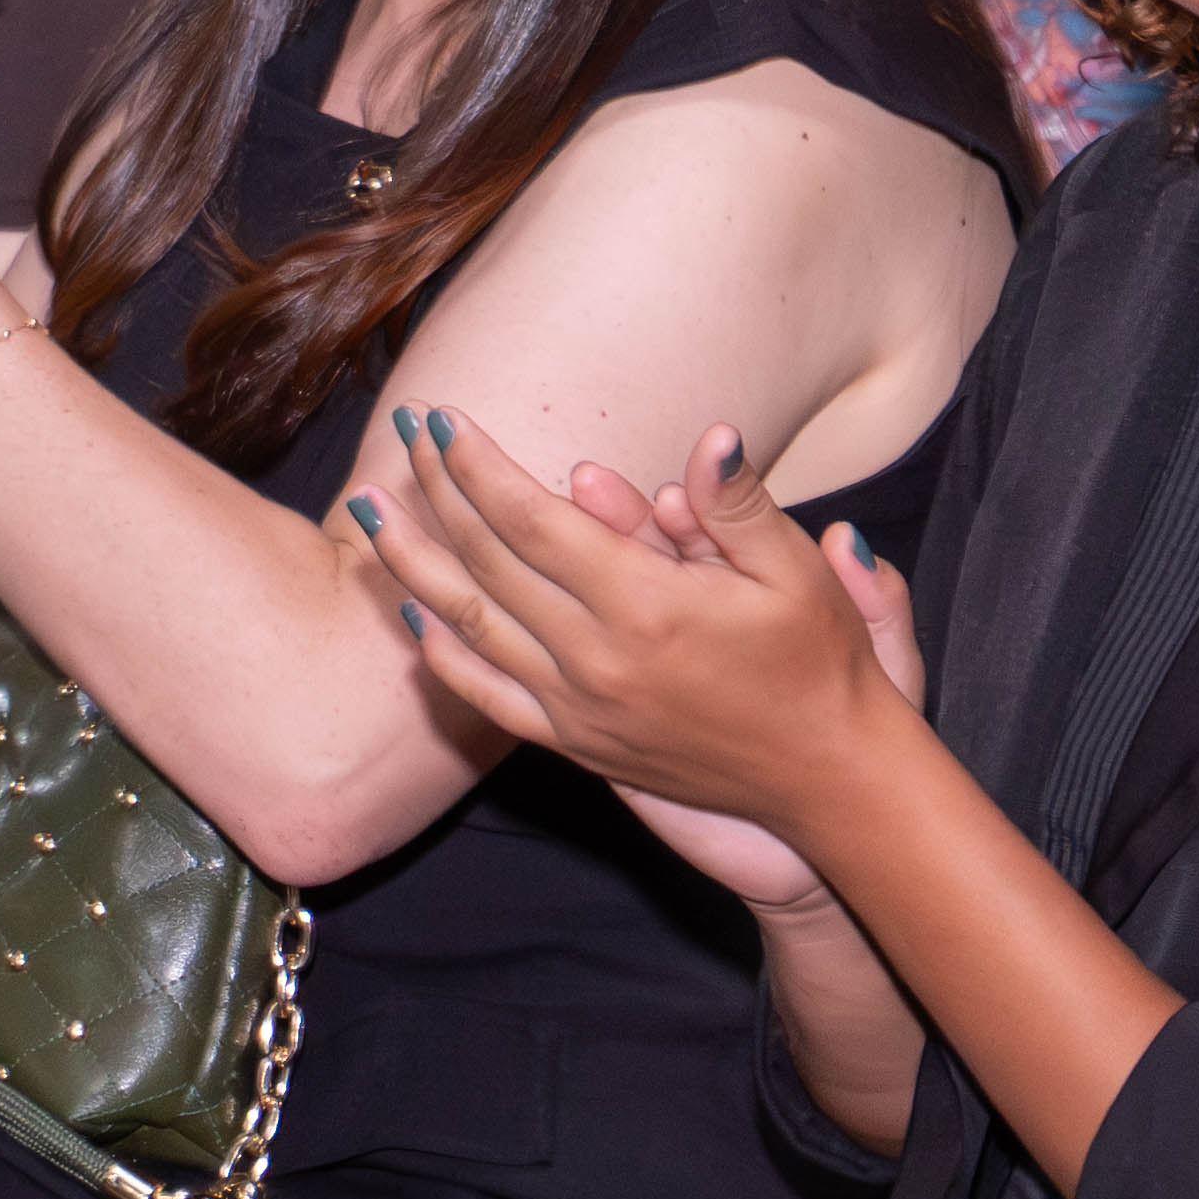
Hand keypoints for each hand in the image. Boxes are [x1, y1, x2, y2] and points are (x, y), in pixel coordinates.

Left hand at [354, 407, 919, 880]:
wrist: (829, 780)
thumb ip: (736, 503)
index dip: (480, 467)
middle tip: (402, 434)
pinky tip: (413, 616)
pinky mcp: (579, 746)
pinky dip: (444, 655)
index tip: (442, 418)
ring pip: (471, 628)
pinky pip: (490, 698)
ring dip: (414, 564)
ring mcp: (581, 710)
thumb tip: (711, 434)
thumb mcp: (796, 572)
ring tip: (369, 512)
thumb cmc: (820, 664)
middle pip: (489, 564)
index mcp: (648, 606)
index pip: (534, 521)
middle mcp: (599, 660)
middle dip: (438, 493)